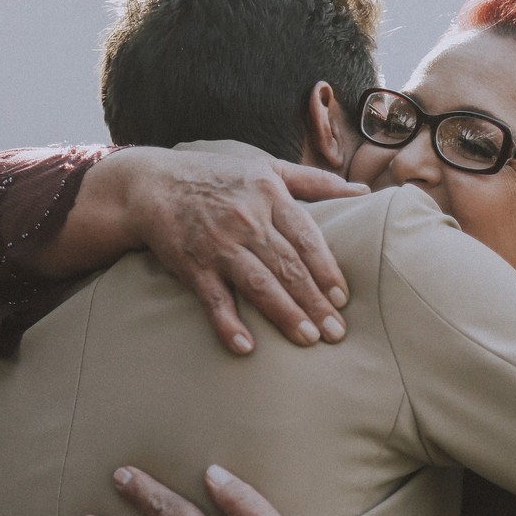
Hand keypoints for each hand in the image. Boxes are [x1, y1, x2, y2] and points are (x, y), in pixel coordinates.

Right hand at [125, 142, 368, 353]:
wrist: (151, 183)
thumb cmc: (219, 177)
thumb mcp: (268, 169)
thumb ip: (316, 182)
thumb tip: (365, 193)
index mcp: (270, 196)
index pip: (306, 237)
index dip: (326, 269)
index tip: (344, 297)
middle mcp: (246, 220)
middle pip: (288, 265)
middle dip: (314, 301)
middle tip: (337, 332)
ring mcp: (218, 244)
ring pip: (258, 283)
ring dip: (284, 313)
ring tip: (308, 339)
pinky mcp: (192, 265)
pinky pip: (214, 299)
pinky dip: (228, 323)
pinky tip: (246, 347)